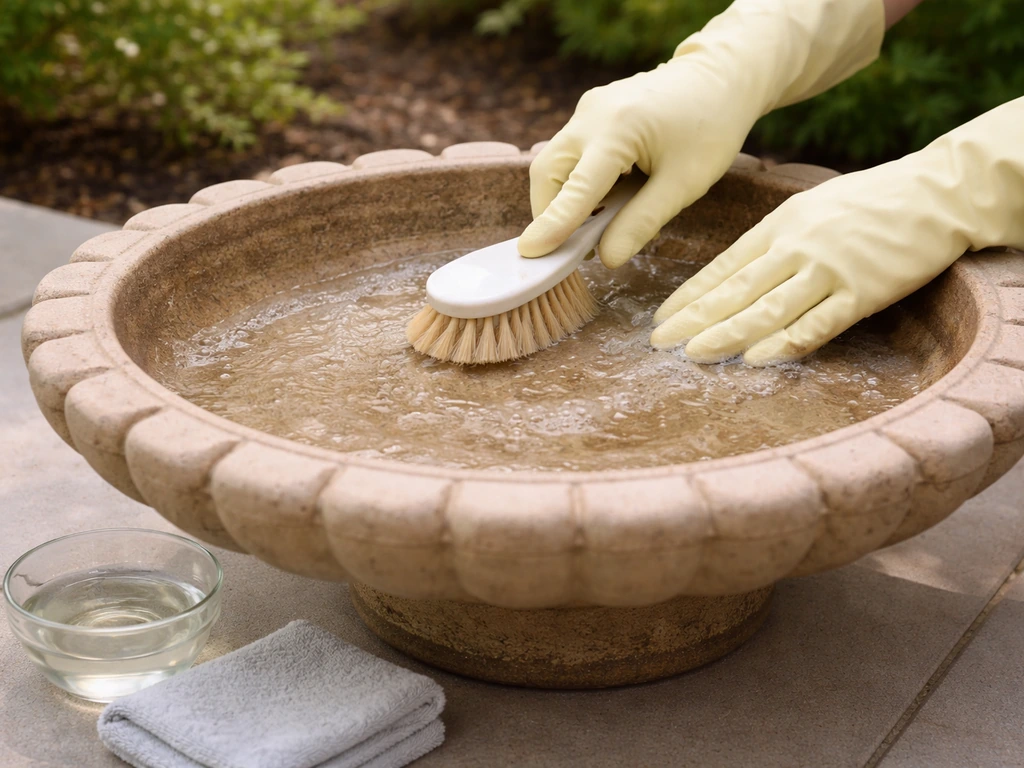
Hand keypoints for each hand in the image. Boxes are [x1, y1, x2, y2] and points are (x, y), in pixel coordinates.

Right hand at [517, 0, 885, 267]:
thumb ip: (642, 222)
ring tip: (605, 219)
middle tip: (577, 246)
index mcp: (617, 130)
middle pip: (547, 174)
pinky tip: (611, 194)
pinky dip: (579, 181)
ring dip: (566, 198)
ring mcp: (588, 109)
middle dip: (552, 213)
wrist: (722, 75)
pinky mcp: (591, 111)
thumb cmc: (712, 127)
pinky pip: (570, 152)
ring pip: (554, 163)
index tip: (530, 253)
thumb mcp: (684, 184)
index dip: (553, 225)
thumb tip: (606, 258)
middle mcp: (591, 115)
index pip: (576, 190)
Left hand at [650, 97, 1023, 365]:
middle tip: (658, 343)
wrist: (937, 193)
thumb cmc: (869, 202)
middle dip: (692, 319)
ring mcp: (828, 270)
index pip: (723, 267)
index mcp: (779, 225)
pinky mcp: (862, 293)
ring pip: (766, 309)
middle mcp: (796, 247)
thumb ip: (775, 241)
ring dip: (725, 334)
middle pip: (734, 290)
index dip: (689, 297)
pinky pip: (815, 324)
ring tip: (693, 354)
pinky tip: (754, 357)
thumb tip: (735, 274)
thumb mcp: (809, 209)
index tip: (661, 320)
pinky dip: (782, 342)